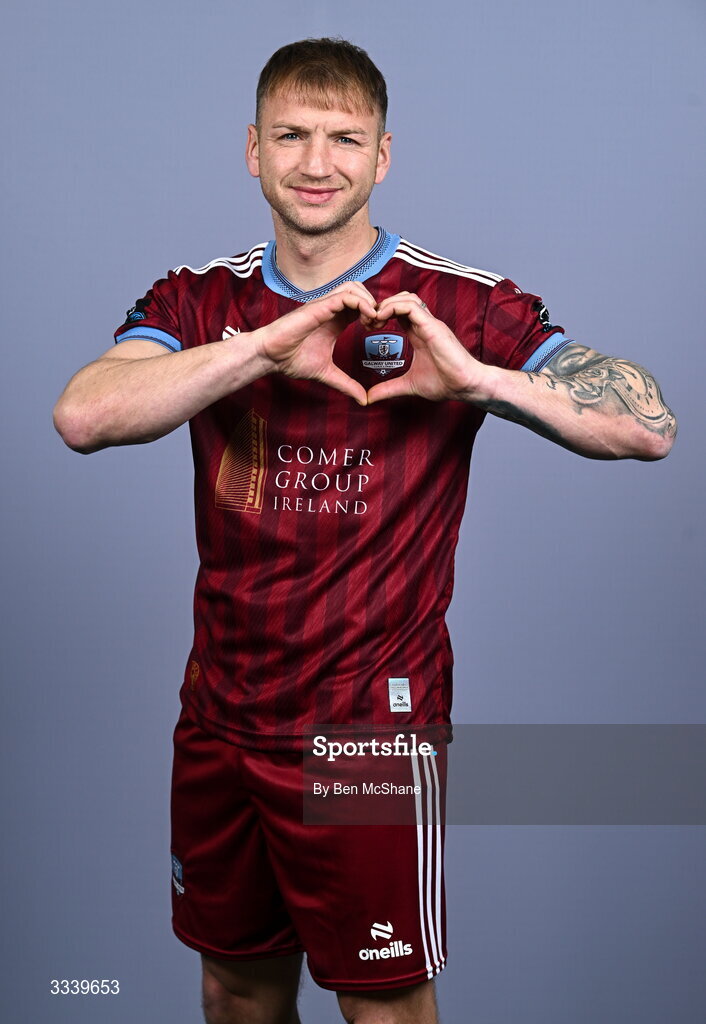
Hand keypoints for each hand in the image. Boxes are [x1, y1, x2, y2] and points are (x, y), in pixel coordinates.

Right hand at [253, 282, 377, 404]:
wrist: (270, 357)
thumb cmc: (291, 360)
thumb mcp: (327, 374)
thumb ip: (346, 384)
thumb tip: (364, 400)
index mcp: (335, 321)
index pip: (360, 305)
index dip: (374, 314)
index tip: (377, 330)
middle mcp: (331, 309)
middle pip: (360, 290)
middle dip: (374, 304)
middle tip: (377, 324)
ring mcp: (325, 306)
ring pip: (354, 287)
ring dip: (369, 301)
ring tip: (372, 320)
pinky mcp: (319, 307)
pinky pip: (345, 296)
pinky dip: (361, 303)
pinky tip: (366, 318)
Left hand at [365, 292, 488, 403]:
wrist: (466, 385)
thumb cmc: (446, 383)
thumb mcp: (409, 385)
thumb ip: (388, 388)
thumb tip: (370, 398)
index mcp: (418, 333)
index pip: (398, 312)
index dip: (380, 314)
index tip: (367, 328)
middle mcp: (424, 324)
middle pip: (401, 299)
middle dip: (380, 306)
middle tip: (367, 322)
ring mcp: (429, 323)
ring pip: (406, 298)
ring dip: (386, 304)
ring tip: (374, 319)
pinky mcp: (433, 326)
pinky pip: (411, 306)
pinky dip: (393, 307)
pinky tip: (381, 318)